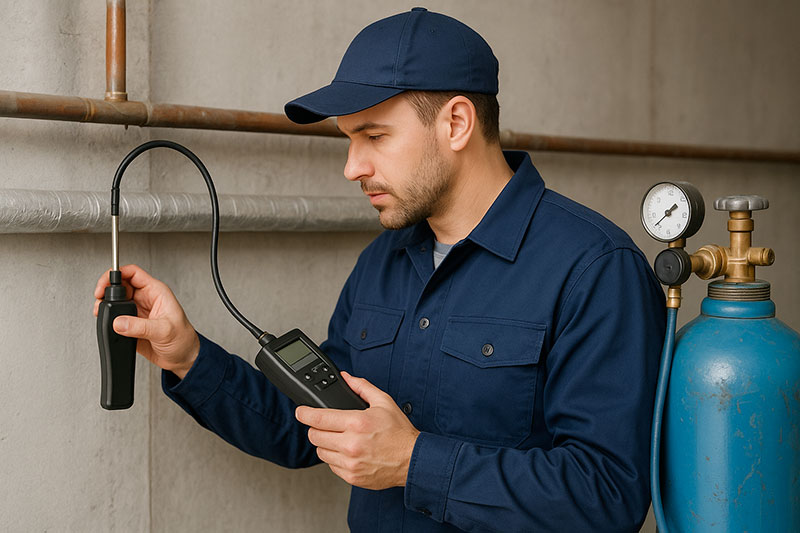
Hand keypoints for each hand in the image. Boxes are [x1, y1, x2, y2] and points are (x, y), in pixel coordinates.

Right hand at [93, 264, 199, 378]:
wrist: (182, 359)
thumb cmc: (183, 340)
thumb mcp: (164, 330)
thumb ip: (140, 327)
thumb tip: (119, 323)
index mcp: (156, 292)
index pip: (133, 273)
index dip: (117, 274)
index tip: (105, 284)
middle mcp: (146, 300)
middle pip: (120, 285)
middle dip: (107, 290)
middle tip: (99, 300)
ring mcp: (137, 312)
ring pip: (116, 301)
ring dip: (106, 305)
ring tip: (101, 312)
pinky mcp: (132, 325)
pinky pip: (115, 317)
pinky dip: (108, 319)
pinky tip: (107, 324)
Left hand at [295, 372, 419, 489]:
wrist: (413, 460)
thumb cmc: (399, 433)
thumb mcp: (383, 402)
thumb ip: (362, 387)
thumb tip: (346, 378)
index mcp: (356, 423)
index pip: (318, 418)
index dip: (305, 413)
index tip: (300, 411)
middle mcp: (351, 444)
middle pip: (315, 436)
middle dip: (316, 428)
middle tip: (326, 425)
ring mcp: (350, 463)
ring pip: (320, 452)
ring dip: (325, 444)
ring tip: (340, 439)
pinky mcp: (352, 477)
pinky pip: (331, 466)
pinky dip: (335, 458)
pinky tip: (348, 452)